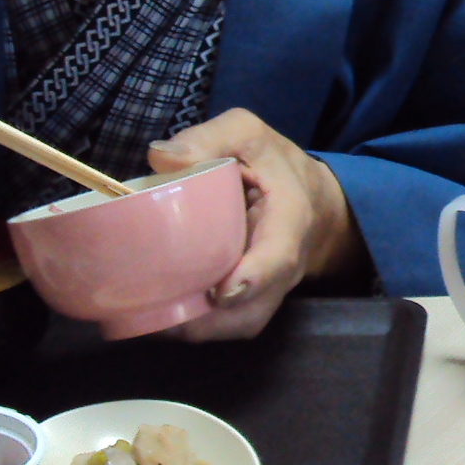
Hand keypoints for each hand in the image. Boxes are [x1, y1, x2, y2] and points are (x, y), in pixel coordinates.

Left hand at [148, 111, 366, 340]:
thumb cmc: (276, 163)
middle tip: (163, 320)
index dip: (254, 277)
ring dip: (198, 331)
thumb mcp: (249, 134)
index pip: (280, 257)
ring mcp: (269, 289)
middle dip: (212, 324)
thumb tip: (159, 158)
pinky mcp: (252, 298)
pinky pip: (229, 323)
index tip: (222, 290)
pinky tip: (159, 317)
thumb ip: (210, 137)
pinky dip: (197, 326)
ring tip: (151, 322)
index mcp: (289, 219)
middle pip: (256, 311)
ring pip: (241, 324)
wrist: (312, 198)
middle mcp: (283, 266)